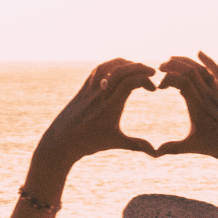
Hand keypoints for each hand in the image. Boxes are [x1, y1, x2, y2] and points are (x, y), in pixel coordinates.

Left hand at [34, 59, 156, 169]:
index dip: (145, 81)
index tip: (154, 89)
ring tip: (137, 69)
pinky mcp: (84, 87)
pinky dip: (112, 65)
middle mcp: (100, 94)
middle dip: (140, 68)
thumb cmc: (89, 143)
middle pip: (122, 70)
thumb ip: (137, 145)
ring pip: (110, 66)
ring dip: (126, 64)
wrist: (62, 141)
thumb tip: (156, 153)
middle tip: (152, 74)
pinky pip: (99, 69)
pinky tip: (120, 70)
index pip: (130, 82)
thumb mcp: (115, 143)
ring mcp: (91, 88)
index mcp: (110, 106)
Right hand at [155, 52, 217, 167]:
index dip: (167, 79)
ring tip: (172, 60)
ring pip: (201, 69)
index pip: (180, 82)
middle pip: (189, 71)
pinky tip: (199, 53)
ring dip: (185, 61)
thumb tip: (154, 153)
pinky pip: (217, 71)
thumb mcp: (194, 147)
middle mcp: (208, 95)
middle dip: (172, 66)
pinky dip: (208, 61)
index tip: (158, 87)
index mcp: (198, 107)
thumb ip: (173, 148)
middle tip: (160, 69)